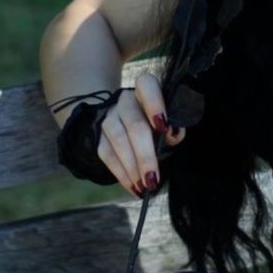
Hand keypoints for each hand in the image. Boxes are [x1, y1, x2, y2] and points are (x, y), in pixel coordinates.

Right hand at [98, 72, 185, 197]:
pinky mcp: (99, 134)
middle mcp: (126, 100)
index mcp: (146, 89)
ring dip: (132, 167)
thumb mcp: (168, 123)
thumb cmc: (157, 123)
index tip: (163, 127)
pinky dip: (121, 173)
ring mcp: (110, 116)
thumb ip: (173, 128)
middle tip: (153, 178)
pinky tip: (133, 186)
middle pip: (134, 124)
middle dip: (145, 155)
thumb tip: (173, 133)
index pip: (147, 86)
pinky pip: (106, 153)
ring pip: (118, 140)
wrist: (129, 122)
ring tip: (144, 186)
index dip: (155, 104)